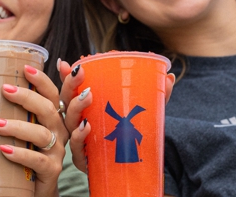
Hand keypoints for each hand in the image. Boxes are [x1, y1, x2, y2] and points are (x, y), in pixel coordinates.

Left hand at [0, 65, 68, 196]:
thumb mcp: (21, 131)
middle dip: (27, 97)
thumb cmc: (24, 153)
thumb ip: (12, 112)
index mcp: (52, 117)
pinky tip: (4, 150)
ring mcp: (57, 151)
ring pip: (41, 133)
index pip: (52, 93)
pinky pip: (37, 160)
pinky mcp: (51, 170)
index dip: (43, 80)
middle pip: (48, 109)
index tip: (26, 68)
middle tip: (5, 90)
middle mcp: (59, 131)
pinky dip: (20, 153)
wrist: (32, 189)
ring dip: (17, 126)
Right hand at [58, 59, 175, 172]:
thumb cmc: (130, 139)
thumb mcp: (142, 115)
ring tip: (87, 95)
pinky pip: (77, 148)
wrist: (132, 171)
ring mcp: (80, 141)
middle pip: (66, 102)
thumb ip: (156, 97)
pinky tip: (86, 126)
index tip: (65, 63)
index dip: (66, 77)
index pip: (73, 90)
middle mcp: (78, 123)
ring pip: (69, 122)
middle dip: (69, 85)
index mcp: (87, 109)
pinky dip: (79, 136)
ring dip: (75, 107)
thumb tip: (171, 76)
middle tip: (79, 72)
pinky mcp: (84, 160)